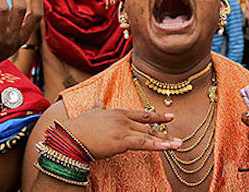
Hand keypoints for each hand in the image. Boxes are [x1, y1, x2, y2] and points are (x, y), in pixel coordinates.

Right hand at [63, 105, 181, 159]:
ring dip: (165, 141)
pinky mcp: (122, 141)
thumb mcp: (91, 113)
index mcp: (118, 112)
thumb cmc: (78, 127)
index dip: (157, 117)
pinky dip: (157, 145)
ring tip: (178, 144)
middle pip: (148, 126)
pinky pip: (143, 143)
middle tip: (177, 138)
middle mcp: (123, 119)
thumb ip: (98, 107)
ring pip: (148, 135)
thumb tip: (98, 99)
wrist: (70, 136)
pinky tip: (167, 148)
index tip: (170, 117)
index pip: (142, 114)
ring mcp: (124, 129)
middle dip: (163, 133)